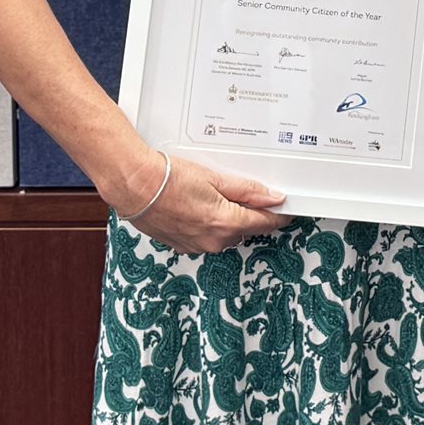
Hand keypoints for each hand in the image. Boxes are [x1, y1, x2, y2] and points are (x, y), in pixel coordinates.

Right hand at [111, 150, 290, 252]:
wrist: (135, 186)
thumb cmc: (170, 179)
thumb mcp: (215, 178)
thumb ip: (247, 190)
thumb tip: (273, 198)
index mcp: (226, 223)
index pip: (264, 222)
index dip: (279, 215)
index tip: (288, 209)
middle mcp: (213, 241)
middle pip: (245, 228)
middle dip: (251, 213)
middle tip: (248, 192)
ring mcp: (197, 246)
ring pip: (226, 234)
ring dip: (229, 218)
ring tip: (216, 195)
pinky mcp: (183, 245)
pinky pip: (207, 237)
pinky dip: (210, 224)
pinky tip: (200, 206)